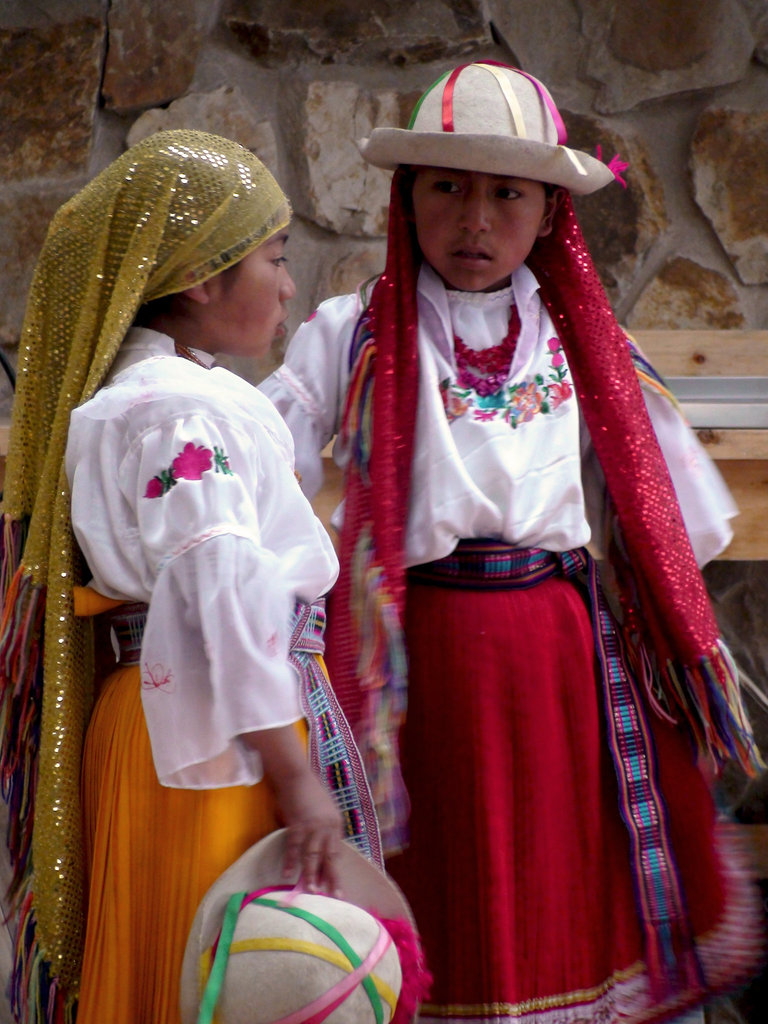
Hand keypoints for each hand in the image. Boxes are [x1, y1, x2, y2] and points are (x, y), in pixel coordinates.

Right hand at [272, 768, 343, 894]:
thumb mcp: (325, 809)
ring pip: (313, 855)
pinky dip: (290, 861)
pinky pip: (294, 847)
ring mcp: (312, 826)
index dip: (334, 871)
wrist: (296, 775)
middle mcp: (327, 827)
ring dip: (312, 874)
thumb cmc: (309, 791)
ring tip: (312, 892)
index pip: (336, 852)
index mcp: (335, 824)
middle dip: (331, 878)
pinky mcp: (297, 824)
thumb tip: (322, 847)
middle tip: (333, 897)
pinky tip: (287, 875)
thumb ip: (325, 827)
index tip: (336, 888)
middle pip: (329, 857)